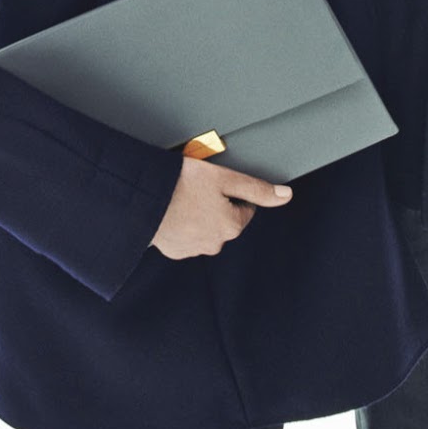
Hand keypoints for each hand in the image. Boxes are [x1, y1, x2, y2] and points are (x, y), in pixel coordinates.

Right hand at [149, 156, 292, 259]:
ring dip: (199, 214)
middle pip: (225, 219)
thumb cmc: (181, 184)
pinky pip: (186, 235)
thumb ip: (257, 189)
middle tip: (197, 186)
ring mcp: (193, 249)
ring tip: (182, 196)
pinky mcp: (174, 250)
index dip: (231, 191)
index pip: (245, 208)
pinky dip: (182, 223)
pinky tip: (172, 209)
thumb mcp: (224, 178)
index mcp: (231, 226)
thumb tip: (286, 195)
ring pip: (206, 228)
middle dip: (215, 204)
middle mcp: (215, 243)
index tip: (214, 182)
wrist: (142, 199)